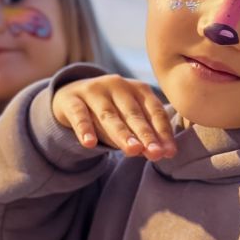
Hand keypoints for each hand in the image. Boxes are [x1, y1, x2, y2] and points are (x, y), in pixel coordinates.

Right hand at [52, 75, 175, 159]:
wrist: (71, 95)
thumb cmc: (109, 111)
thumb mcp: (128, 118)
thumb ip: (143, 133)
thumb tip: (162, 153)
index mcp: (138, 89)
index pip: (154, 111)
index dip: (162, 132)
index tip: (168, 153)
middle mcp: (118, 85)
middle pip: (133, 114)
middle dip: (145, 135)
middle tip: (155, 153)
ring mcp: (93, 91)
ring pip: (109, 115)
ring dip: (122, 134)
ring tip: (132, 150)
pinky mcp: (72, 99)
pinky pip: (79, 115)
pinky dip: (84, 129)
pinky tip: (89, 143)